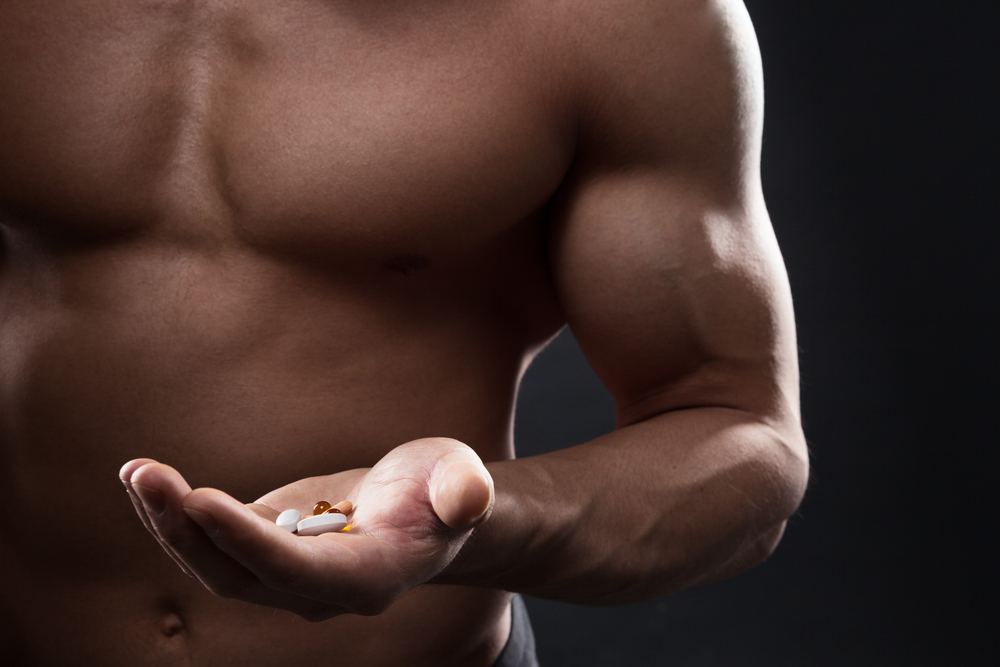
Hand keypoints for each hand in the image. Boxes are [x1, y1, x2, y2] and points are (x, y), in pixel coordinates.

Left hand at [120, 437, 493, 620]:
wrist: (423, 509)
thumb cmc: (444, 490)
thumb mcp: (460, 478)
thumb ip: (464, 491)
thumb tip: (469, 497)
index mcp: (368, 578)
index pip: (299, 572)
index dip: (248, 540)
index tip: (201, 497)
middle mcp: (318, 591)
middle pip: (240, 576)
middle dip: (190, 531)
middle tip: (149, 476)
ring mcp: (285, 575)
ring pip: (215, 563)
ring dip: (171, 521)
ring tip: (139, 472)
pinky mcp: (264, 549)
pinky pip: (211, 541)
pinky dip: (178, 512)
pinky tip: (149, 479)